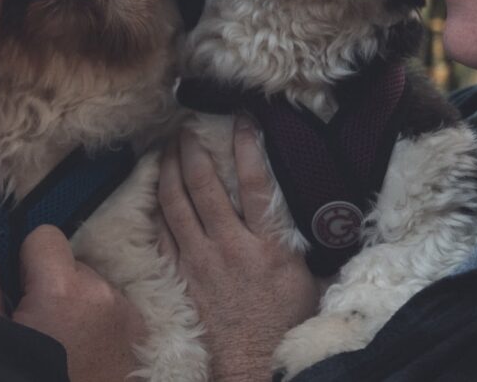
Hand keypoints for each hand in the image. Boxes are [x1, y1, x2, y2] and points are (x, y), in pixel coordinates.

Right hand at [0, 226, 146, 381]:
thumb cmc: (27, 379)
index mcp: (61, 290)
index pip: (46, 235)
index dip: (27, 258)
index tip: (20, 286)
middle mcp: (101, 294)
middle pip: (71, 263)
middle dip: (53, 284)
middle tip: (40, 324)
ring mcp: (126, 312)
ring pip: (93, 285)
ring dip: (78, 302)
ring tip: (64, 343)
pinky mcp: (140, 330)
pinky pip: (112, 307)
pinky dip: (99, 321)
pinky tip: (84, 352)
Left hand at [158, 117, 321, 381]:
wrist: (253, 362)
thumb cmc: (285, 321)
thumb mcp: (307, 276)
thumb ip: (302, 238)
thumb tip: (322, 206)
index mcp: (267, 245)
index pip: (254, 184)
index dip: (247, 147)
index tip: (242, 120)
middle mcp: (229, 247)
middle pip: (204, 186)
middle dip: (193, 151)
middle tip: (186, 127)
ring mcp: (199, 261)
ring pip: (176, 204)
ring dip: (168, 171)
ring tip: (166, 148)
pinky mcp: (180, 275)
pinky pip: (161, 233)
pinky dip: (156, 208)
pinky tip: (155, 190)